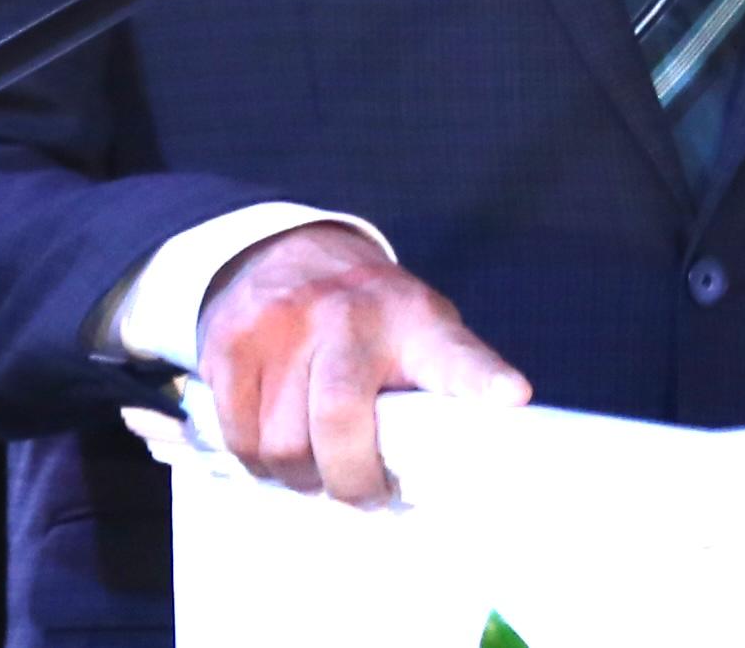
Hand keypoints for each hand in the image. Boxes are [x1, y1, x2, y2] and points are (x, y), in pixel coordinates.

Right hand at [195, 221, 530, 503]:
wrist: (290, 251)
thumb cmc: (369, 318)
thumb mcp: (417, 333)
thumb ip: (432, 392)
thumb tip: (444, 481)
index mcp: (415, 322)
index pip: (455, 355)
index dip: (483, 380)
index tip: (510, 397)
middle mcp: (350, 316)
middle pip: (340, 424)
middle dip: (351, 482)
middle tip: (362, 493)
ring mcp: (286, 323)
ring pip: (283, 446)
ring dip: (301, 476)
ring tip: (316, 464)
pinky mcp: (234, 341)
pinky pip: (240, 437)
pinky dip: (258, 460)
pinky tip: (276, 443)